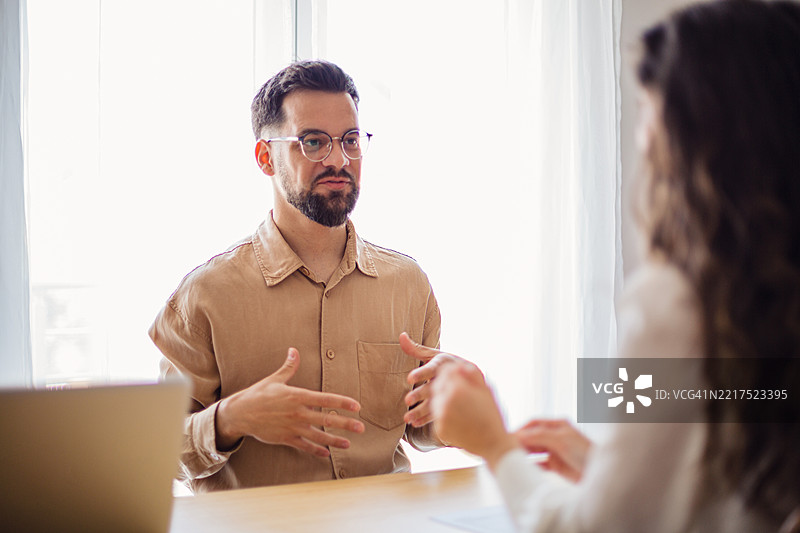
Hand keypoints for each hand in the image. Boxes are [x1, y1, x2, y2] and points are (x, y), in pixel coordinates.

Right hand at [215, 348, 364, 456]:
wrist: (239, 414)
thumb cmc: (258, 394)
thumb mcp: (274, 379)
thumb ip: (289, 366)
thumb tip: (294, 350)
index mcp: (297, 396)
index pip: (325, 399)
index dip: (342, 402)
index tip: (357, 406)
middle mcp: (297, 413)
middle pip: (326, 419)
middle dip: (345, 424)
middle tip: (361, 427)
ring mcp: (292, 428)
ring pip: (318, 436)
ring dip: (334, 440)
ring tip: (348, 443)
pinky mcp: (285, 439)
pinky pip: (304, 446)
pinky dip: (316, 450)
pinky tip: (326, 453)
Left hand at [399, 332, 480, 427]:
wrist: (475, 378)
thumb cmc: (449, 364)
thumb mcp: (435, 355)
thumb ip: (416, 349)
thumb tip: (401, 335)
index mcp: (445, 364)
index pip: (432, 368)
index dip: (421, 373)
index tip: (409, 378)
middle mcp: (448, 379)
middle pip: (432, 387)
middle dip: (419, 394)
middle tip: (407, 400)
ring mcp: (451, 393)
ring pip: (435, 402)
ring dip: (420, 411)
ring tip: (407, 418)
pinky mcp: (451, 404)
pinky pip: (439, 413)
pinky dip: (426, 419)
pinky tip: (415, 423)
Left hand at [431, 363, 517, 469]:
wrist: (492, 443)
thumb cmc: (492, 415)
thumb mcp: (486, 391)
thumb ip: (472, 375)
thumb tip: (460, 365)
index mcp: (458, 389)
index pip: (445, 371)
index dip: (451, 371)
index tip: (457, 374)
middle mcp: (446, 402)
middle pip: (437, 385)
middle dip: (444, 384)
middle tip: (456, 389)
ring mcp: (441, 417)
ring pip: (435, 401)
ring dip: (443, 399)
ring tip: (458, 405)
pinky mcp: (439, 429)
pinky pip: (437, 416)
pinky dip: (444, 415)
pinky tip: (457, 418)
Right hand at [513, 419, 591, 481]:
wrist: (601, 475)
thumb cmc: (585, 453)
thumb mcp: (561, 440)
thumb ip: (539, 436)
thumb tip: (519, 435)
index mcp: (558, 425)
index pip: (533, 424)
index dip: (521, 430)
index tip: (509, 438)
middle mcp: (555, 436)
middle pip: (532, 437)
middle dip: (520, 442)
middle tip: (508, 450)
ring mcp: (556, 450)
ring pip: (534, 450)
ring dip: (525, 453)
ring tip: (514, 458)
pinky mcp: (557, 465)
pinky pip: (539, 463)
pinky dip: (532, 465)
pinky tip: (525, 468)